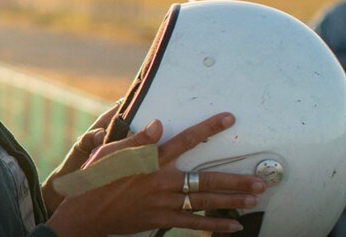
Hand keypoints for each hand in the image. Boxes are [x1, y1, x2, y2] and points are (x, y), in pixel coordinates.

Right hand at [44, 113, 266, 236]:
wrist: (85, 212)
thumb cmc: (96, 178)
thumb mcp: (111, 152)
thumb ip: (139, 139)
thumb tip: (160, 124)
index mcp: (151, 160)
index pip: (185, 140)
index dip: (208, 128)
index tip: (228, 118)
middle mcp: (162, 180)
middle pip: (205, 178)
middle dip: (235, 179)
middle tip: (259, 180)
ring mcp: (163, 202)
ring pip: (204, 201)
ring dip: (231, 201)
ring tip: (253, 199)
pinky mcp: (161, 219)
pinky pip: (192, 222)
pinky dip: (213, 226)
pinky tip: (232, 226)